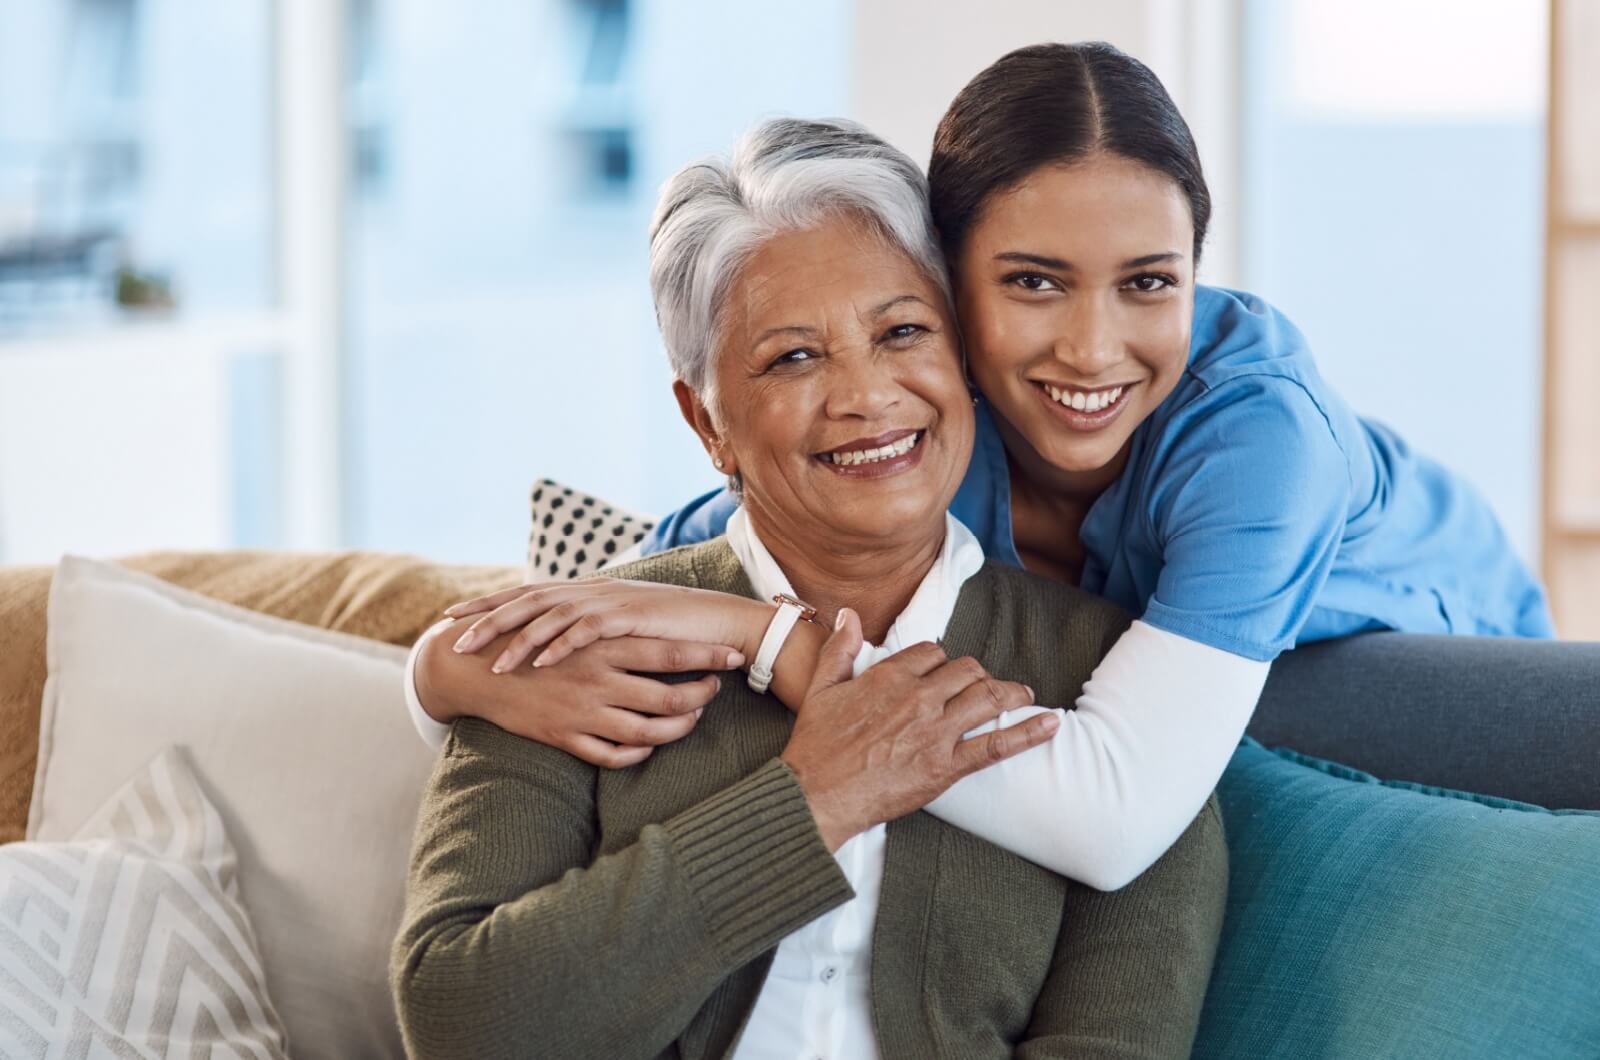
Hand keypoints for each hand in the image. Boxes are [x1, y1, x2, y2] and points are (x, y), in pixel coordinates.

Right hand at [417, 623, 745, 767]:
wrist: (477, 666)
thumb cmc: (533, 638)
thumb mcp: (573, 619)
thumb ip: (611, 618)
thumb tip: (649, 607)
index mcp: (604, 644)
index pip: (670, 651)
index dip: (708, 656)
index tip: (735, 656)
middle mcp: (599, 678)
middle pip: (669, 696)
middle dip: (702, 696)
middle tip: (715, 691)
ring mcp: (583, 711)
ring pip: (649, 731)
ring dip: (678, 728)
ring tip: (691, 718)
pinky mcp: (565, 736)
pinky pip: (613, 755)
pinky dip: (639, 752)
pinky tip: (649, 742)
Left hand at [444, 579, 769, 673]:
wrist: (714, 621)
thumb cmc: (670, 629)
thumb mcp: (621, 626)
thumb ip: (590, 626)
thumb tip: (559, 639)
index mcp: (584, 591)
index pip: (526, 594)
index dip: (489, 604)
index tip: (455, 617)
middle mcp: (589, 590)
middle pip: (526, 600)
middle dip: (487, 619)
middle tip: (453, 638)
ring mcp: (607, 601)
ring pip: (549, 616)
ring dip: (517, 640)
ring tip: (490, 664)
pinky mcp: (626, 617)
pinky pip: (584, 631)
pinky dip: (559, 646)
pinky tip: (537, 665)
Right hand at [779, 609, 1056, 849]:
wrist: (817, 794)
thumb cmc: (815, 745)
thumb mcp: (820, 688)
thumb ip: (839, 649)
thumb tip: (848, 615)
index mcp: (890, 676)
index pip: (933, 652)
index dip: (940, 661)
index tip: (942, 672)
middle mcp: (919, 697)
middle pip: (966, 670)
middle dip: (978, 675)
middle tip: (984, 686)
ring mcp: (936, 731)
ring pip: (987, 698)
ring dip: (1011, 693)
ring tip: (1024, 696)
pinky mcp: (947, 766)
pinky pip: (997, 744)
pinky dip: (1028, 733)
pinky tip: (1050, 725)